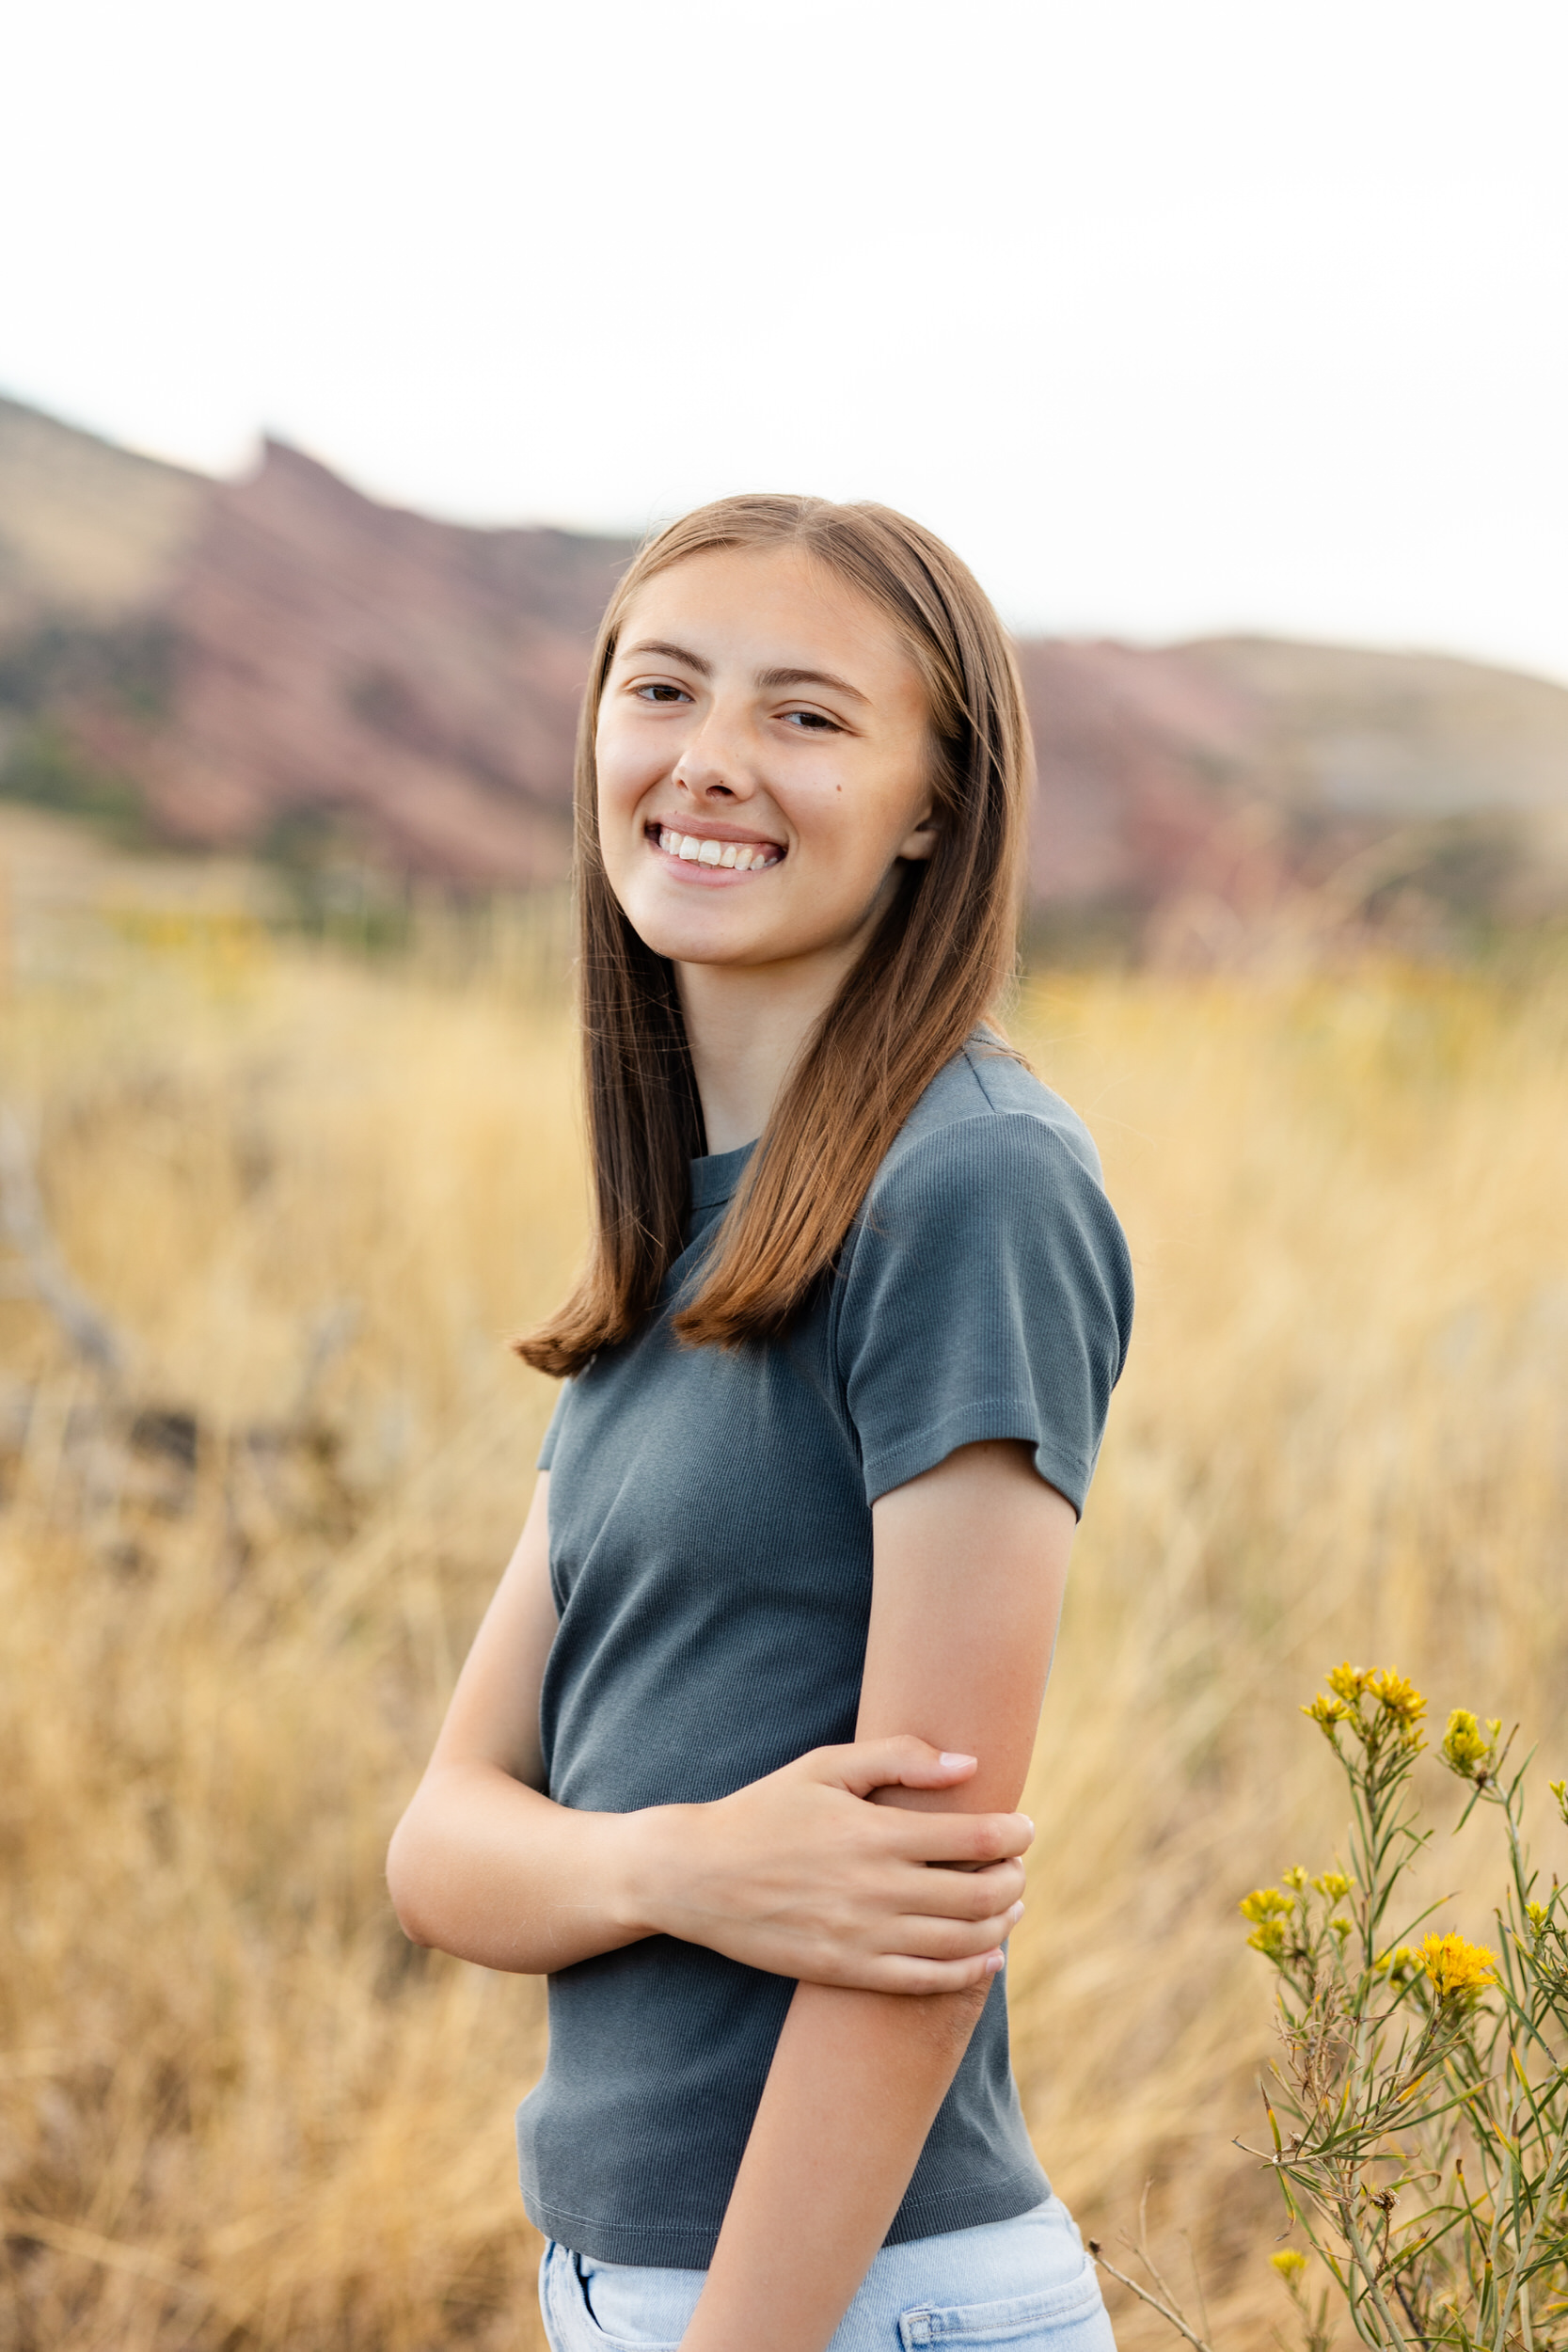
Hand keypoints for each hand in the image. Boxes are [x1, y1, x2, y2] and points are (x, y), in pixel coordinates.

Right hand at [621, 1738, 1031, 1992]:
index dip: (1014, 1834)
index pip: (974, 1838)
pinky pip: (927, 1980)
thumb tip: (968, 1764)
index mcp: (875, 1833)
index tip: (1024, 1827)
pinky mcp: (849, 1972)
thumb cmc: (764, 1811)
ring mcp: (863, 1937)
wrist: (697, 1876)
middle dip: (1014, 1880)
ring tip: (1008, 1905)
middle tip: (1017, 1867)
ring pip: (962, 1942)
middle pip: (980, 1895)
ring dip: (1000, 1924)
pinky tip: (987, 1956)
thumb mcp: (823, 1766)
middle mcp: (876, 1889)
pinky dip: (969, 1971)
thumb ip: (897, 1756)